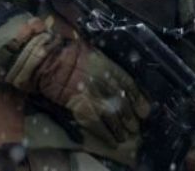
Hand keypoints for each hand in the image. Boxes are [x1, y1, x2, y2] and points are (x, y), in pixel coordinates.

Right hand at [6, 33, 150, 146]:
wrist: (50, 59)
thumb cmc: (69, 52)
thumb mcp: (93, 53)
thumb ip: (105, 65)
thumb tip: (113, 76)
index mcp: (110, 67)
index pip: (130, 86)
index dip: (139, 100)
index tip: (144, 110)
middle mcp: (107, 83)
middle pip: (124, 104)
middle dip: (130, 118)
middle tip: (134, 127)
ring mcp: (96, 96)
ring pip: (114, 117)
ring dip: (120, 130)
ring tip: (124, 137)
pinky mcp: (83, 108)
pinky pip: (99, 126)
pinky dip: (106, 135)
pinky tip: (112, 142)